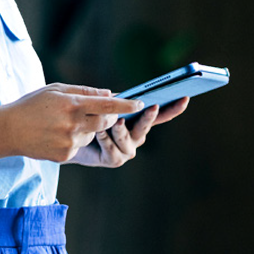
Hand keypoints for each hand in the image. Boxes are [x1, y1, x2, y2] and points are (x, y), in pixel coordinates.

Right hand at [2, 83, 145, 162]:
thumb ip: (84, 91)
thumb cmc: (32, 105)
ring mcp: (69, 142)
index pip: (106, 105)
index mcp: (71, 104)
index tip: (140, 104)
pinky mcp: (65, 156)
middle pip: (105, 122)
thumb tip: (109, 94)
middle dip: (109, 117)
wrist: (8, 130)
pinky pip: (79, 147)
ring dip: (87, 129)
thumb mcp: (55, 90)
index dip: (126, 105)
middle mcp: (73, 124)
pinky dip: (74, 140)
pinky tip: (55, 134)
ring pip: (91, 135)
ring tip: (62, 123)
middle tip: (103, 112)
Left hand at [70, 97, 189, 167]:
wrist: (69, 136)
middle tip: (152, 106)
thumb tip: (112, 93)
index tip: (185, 97)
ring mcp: (126, 150)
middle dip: (149, 117)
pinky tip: (100, 133)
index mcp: (137, 120)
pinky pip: (114, 152)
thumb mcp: (100, 104)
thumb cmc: (86, 117)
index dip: (173, 108)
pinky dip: (107, 141)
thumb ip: (109, 100)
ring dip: (121, 131)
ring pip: (129, 141)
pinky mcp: (114, 160)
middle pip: (146, 127)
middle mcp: (135, 136)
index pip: (159, 114)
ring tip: (114, 121)